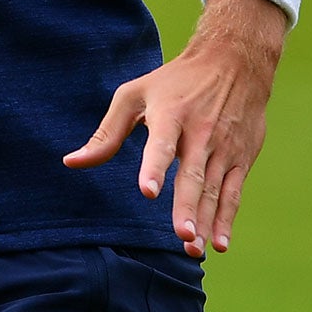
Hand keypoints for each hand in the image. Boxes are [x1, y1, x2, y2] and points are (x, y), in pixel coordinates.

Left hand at [62, 0, 287, 257]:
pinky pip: (232, 193)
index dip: (155, 167)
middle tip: (181, 235)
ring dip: (205, 221)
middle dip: (187, 206)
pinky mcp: (241, 158)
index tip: (148, 191)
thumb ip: (106, 133)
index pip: (161, 143)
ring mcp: (224, 147)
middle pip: (192, 174)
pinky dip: (226, 219)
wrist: (235, 62)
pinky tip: (218, 244)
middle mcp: (201, 131)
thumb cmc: (175, 81)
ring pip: (213, 190)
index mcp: (171, 113)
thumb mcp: (135, 95)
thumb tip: (71, 163)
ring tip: (193, 248)